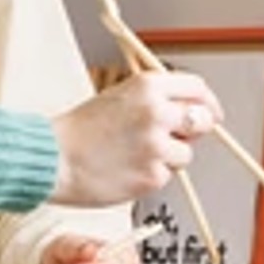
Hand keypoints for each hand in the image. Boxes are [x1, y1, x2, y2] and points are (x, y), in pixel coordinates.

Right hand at [50, 68, 213, 206]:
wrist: (54, 159)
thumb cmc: (79, 130)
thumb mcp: (117, 97)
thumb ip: (154, 100)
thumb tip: (189, 113)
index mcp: (147, 87)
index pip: (196, 88)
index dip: (206, 101)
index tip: (209, 112)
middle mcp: (157, 113)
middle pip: (202, 119)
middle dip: (195, 130)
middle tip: (176, 138)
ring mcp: (157, 146)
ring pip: (185, 154)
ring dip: (169, 157)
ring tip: (135, 155)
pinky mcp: (152, 176)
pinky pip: (165, 176)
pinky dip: (150, 176)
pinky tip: (126, 169)